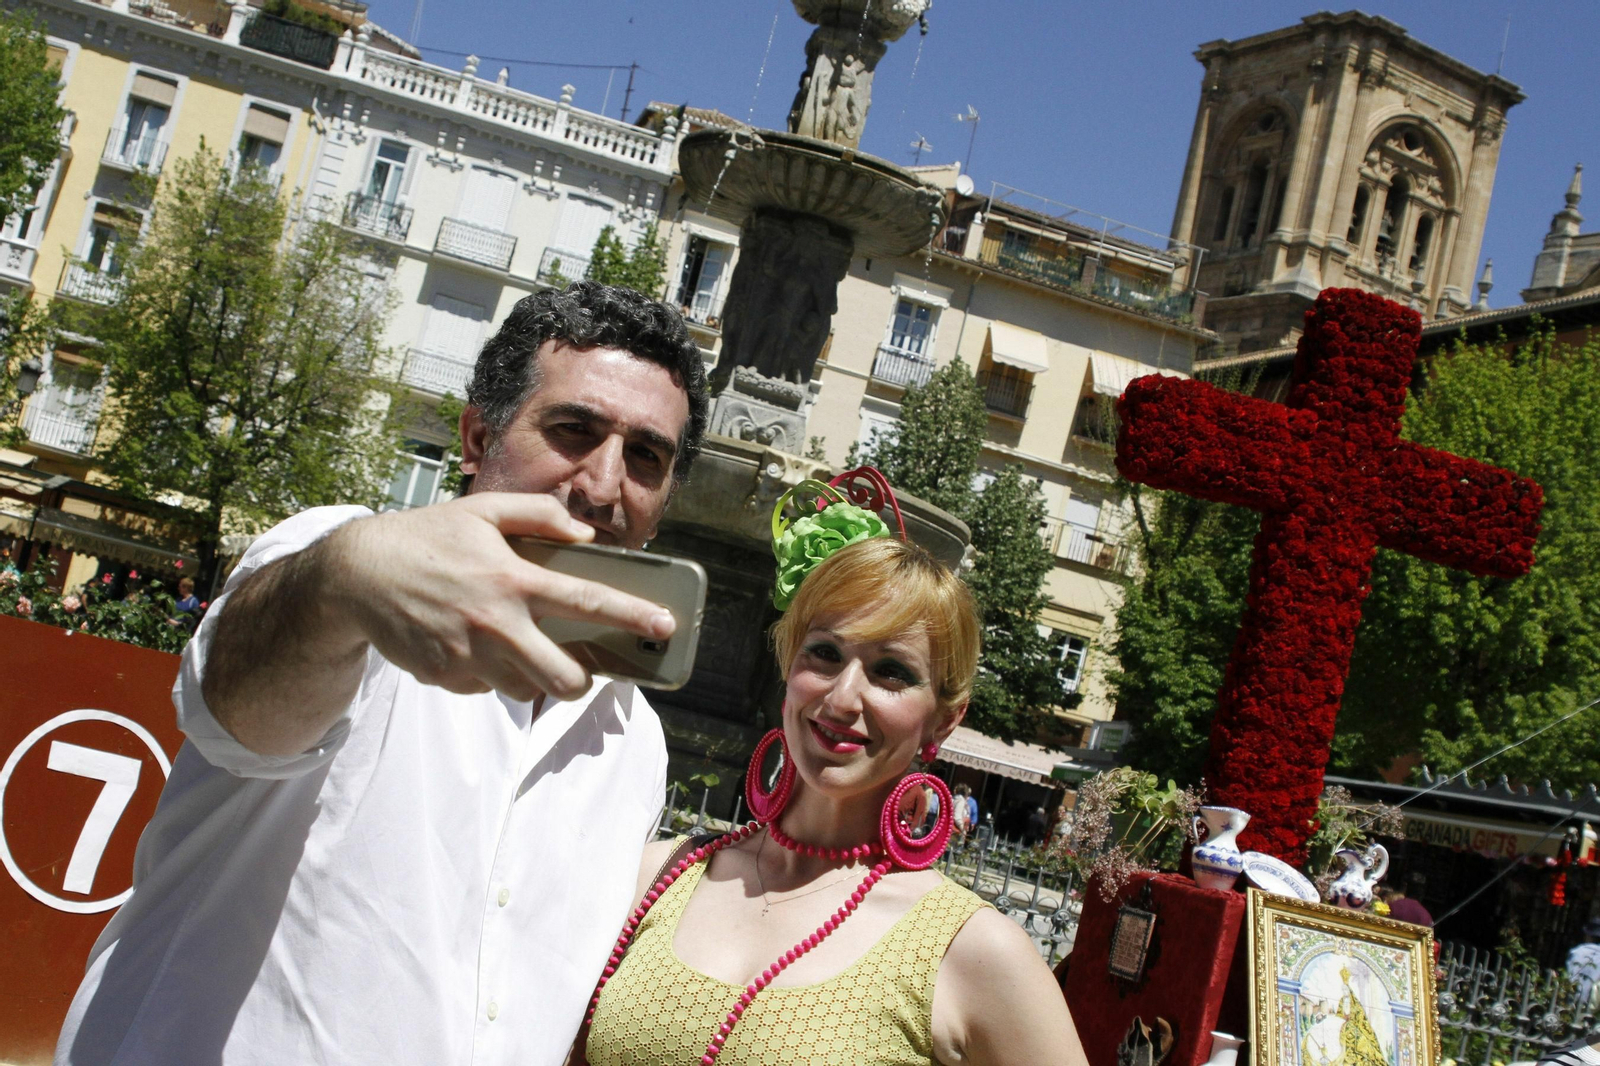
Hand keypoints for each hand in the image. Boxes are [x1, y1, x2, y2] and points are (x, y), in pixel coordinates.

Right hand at [331, 492, 676, 701]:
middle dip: (582, 680)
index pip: (587, 601)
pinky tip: (473, 645)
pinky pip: (486, 688)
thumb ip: (539, 515)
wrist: (356, 575)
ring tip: (519, 646)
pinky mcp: (445, 678)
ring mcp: (468, 657)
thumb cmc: (427, 537)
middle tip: (580, 665)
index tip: (666, 626)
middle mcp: (495, 623)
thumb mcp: (482, 510)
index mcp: (512, 578)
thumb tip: (582, 535)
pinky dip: (490, 674)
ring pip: (526, 691)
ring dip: (533, 677)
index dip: (632, 615)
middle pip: (563, 678)